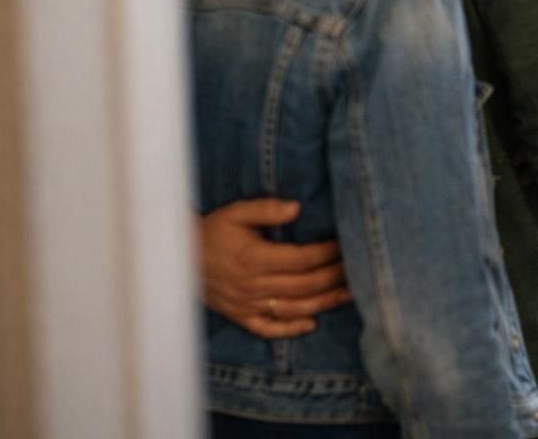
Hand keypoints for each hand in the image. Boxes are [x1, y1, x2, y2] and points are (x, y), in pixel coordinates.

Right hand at [199, 199, 351, 338]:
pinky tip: (312, 324)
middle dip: (333, 276)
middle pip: (303, 285)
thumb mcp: (236, 212)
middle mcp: (251, 285)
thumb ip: (266, 209)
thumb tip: (297, 208)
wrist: (180, 258)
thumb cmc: (214, 231)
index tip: (344, 244)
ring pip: (292, 309)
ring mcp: (246, 305)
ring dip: (323, 303)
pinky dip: (290, 329)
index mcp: (252, 258)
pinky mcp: (240, 316)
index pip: (301, 259)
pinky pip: (268, 329)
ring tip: (349, 293)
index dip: (326, 253)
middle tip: (357, 267)